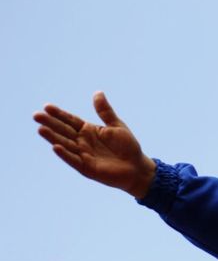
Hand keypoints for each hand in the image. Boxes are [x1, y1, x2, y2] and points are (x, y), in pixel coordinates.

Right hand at [33, 91, 155, 198]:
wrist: (137, 167)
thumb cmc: (127, 146)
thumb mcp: (116, 125)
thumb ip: (105, 111)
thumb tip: (97, 92)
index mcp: (89, 130)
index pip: (70, 120)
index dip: (59, 114)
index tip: (47, 106)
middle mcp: (83, 142)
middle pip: (64, 131)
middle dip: (50, 123)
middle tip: (36, 115)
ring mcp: (83, 155)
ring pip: (65, 144)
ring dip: (53, 138)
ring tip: (41, 129)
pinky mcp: (87, 168)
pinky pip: (74, 160)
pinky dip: (65, 154)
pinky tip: (56, 147)